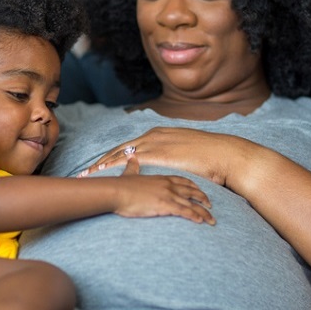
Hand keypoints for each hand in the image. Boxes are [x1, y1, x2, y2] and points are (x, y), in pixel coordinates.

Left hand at [82, 127, 251, 189]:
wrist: (224, 155)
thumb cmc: (210, 157)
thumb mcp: (187, 151)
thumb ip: (174, 155)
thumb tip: (170, 164)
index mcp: (159, 134)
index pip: (130, 146)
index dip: (114, 156)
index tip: (101, 165)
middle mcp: (153, 135)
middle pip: (120, 148)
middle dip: (102, 160)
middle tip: (86, 171)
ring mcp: (155, 143)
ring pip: (119, 154)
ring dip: (102, 165)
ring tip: (88, 175)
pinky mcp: (158, 154)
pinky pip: (128, 162)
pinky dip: (113, 168)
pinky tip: (103, 176)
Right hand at [109, 154, 214, 223]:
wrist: (115, 191)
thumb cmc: (120, 185)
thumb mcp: (129, 174)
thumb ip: (133, 167)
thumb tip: (131, 158)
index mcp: (161, 178)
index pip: (183, 180)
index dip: (193, 186)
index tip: (200, 191)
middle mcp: (168, 185)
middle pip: (191, 191)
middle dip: (203, 198)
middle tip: (211, 205)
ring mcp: (168, 194)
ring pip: (191, 203)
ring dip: (203, 212)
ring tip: (211, 220)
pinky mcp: (165, 205)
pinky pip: (184, 211)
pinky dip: (194, 216)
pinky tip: (200, 221)